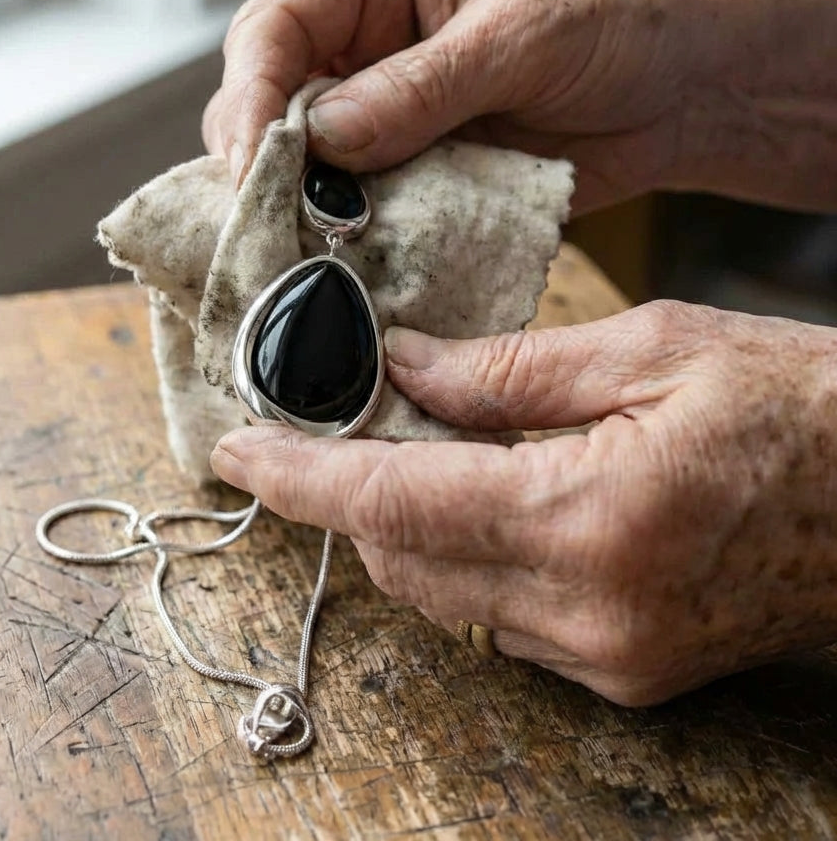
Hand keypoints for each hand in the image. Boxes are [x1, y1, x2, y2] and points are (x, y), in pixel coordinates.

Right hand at [203, 0, 836, 213]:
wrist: (678, 89)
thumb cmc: (613, 21)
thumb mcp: (519, 39)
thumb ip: (421, 88)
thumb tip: (325, 139)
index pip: (275, 27)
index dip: (250, 95)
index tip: (250, 161)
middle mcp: (361, 45)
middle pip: (268, 102)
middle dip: (261, 163)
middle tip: (269, 221)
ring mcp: (381, 117)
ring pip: (303, 166)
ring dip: (300, 210)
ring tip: (301, 253)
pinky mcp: (408, 173)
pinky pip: (357, 208)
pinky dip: (349, 238)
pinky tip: (346, 264)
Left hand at [210, 301, 836, 705]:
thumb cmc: (793, 405)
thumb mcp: (649, 349)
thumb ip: (510, 368)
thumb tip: (405, 368)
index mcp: (590, 515)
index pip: (396, 502)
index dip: (303, 478)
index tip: (238, 453)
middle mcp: (588, 609)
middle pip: (405, 558)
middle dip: (351, 494)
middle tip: (331, 426)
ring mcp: (608, 655)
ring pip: (444, 595)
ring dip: (407, 525)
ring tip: (415, 448)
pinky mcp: (625, 670)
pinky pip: (499, 617)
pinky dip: (466, 557)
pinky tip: (484, 498)